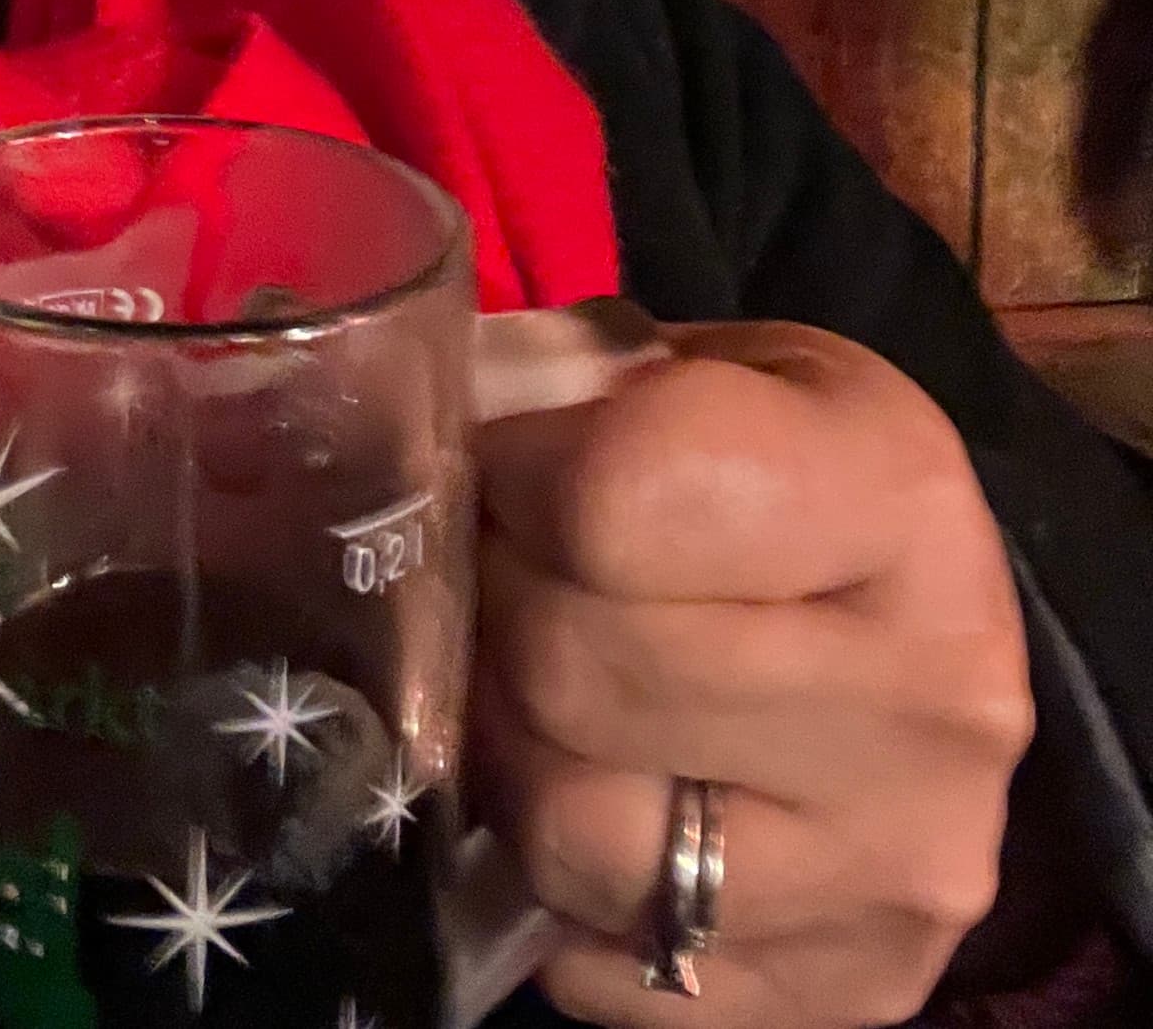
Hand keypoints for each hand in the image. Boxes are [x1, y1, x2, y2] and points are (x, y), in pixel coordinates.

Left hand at [467, 319, 1034, 1026]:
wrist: (935, 631)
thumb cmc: (799, 472)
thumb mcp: (719, 370)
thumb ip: (575, 393)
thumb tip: (402, 443)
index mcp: (896, 500)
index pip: (610, 504)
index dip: (515, 477)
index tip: (514, 467)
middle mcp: (926, 701)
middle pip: (572, 672)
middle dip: (496, 607)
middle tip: (503, 573)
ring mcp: (893, 871)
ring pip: (571, 836)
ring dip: (509, 754)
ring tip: (529, 688)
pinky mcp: (848, 993)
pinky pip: (603, 970)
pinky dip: (557, 889)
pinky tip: (593, 791)